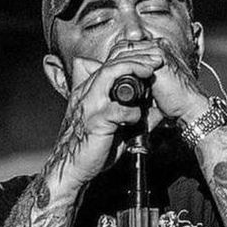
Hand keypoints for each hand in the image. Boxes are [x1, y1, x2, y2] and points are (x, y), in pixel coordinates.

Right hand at [43, 41, 174, 191]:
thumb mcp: (111, 126)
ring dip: (133, 70)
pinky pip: (118, 110)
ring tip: (150, 72)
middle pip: (110, 64)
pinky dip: (133, 113)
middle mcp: (86, 94)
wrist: (70, 169)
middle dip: (136, 58)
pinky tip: (138, 120)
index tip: (149, 61)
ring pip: (109, 75)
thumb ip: (129, 114)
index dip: (128, 59)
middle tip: (155, 60)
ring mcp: (90, 106)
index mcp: (87, 92)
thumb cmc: (91, 149)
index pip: (107, 66)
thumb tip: (155, 111)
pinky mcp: (95, 121)